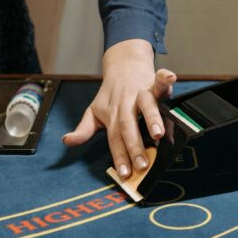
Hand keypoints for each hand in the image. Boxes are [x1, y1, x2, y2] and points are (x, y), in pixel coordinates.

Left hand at [62, 38, 176, 175]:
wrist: (122, 64)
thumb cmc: (111, 94)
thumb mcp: (94, 111)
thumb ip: (83, 129)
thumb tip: (67, 141)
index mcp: (112, 115)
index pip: (114, 139)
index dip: (119, 157)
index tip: (124, 174)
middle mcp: (125, 105)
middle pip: (129, 126)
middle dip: (135, 146)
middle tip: (142, 165)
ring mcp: (139, 93)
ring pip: (146, 106)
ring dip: (152, 119)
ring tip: (159, 134)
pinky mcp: (152, 82)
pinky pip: (159, 80)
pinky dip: (165, 78)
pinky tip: (171, 78)